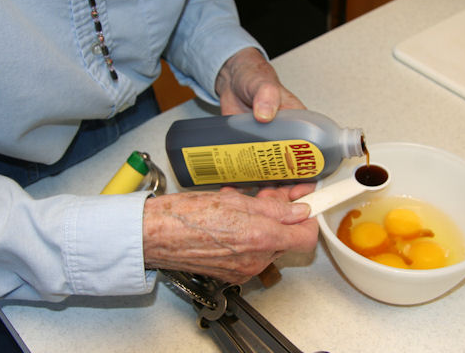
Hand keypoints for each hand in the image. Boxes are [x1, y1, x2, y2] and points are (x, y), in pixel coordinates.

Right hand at [142, 188, 317, 283]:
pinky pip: (252, 251)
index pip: (306, 236)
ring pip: (269, 242)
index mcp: (260, 239)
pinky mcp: (231, 272)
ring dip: (266, 220)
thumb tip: (298, 211)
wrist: (154, 235)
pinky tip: (236, 215)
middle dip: (284, 213)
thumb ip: (273, 209)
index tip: (306, 202)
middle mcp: (255, 260)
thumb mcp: (236, 201)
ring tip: (248, 200)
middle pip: (287, 237)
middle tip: (274, 193)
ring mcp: (243, 269)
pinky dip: (251, 232)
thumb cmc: (185, 216)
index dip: (309, 217)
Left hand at [215, 46, 316, 196]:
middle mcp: (287, 143)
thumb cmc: (254, 79)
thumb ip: (266, 94)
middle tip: (271, 199)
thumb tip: (266, 113)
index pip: (314, 158)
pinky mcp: (249, 153)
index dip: (311, 179)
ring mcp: (267, 150)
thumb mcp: (262, 84)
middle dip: (285, 193)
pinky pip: (251, 174)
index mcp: (300, 127)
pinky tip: (235, 192)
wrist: (230, 82)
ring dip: (266, 193)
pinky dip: (244, 185)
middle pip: (293, 176)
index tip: (300, 191)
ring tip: (254, 200)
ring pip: (272, 179)